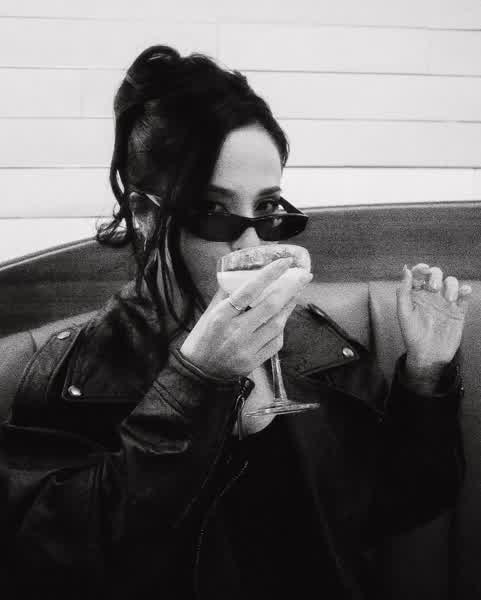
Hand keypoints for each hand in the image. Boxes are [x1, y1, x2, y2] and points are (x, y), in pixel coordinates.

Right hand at [180, 259, 311, 378]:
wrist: (200, 374)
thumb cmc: (203, 340)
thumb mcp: (208, 314)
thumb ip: (225, 295)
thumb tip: (241, 275)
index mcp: (221, 316)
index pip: (248, 290)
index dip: (268, 275)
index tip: (284, 262)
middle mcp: (235, 331)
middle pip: (270, 306)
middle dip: (290, 288)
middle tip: (303, 276)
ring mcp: (246, 348)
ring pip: (277, 324)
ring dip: (289, 306)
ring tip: (296, 293)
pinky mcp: (254, 362)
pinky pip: (276, 342)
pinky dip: (282, 328)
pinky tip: (283, 317)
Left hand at [396, 263, 470, 391]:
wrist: (428, 354)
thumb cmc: (412, 334)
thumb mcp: (404, 313)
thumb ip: (404, 291)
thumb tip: (406, 269)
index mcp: (416, 294)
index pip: (418, 275)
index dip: (420, 268)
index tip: (423, 269)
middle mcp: (431, 295)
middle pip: (436, 274)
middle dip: (436, 276)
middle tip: (434, 288)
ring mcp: (445, 302)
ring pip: (451, 282)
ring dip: (451, 285)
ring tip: (449, 298)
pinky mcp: (458, 310)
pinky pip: (464, 296)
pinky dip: (466, 290)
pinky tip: (464, 292)